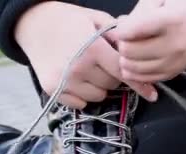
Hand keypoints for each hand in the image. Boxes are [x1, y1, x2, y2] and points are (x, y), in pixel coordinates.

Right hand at [15, 2, 157, 108]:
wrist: (33, 24)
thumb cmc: (68, 20)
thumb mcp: (96, 19)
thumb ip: (117, 36)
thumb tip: (138, 50)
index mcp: (93, 49)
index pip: (123, 72)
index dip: (139, 83)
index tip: (152, 94)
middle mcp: (79, 68)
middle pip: (112, 85)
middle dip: (113, 75)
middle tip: (103, 62)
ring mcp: (65, 82)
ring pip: (98, 96)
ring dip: (99, 86)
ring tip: (89, 69)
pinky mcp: (53, 91)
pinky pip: (81, 102)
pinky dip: (83, 94)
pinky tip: (77, 79)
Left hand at [111, 0, 185, 82]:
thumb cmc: (184, 7)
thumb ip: (140, 10)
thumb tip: (120, 25)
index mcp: (170, 21)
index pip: (133, 31)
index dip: (121, 30)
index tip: (123, 28)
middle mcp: (173, 45)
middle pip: (129, 51)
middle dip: (123, 44)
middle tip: (127, 39)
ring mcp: (173, 62)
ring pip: (133, 67)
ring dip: (126, 59)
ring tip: (130, 50)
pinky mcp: (172, 74)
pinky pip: (143, 79)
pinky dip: (134, 71)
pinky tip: (135, 62)